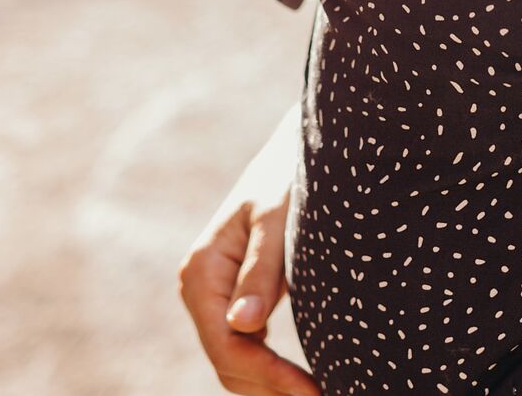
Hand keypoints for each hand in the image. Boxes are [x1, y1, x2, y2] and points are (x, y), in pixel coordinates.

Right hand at [177, 107, 319, 395]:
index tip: (313, 392)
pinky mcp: (237, 297)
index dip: (269, 377)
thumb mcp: (280, 217)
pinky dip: (271, 369)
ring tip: (319, 392)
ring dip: (270, 385)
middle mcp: (201, 288)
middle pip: (229, 363)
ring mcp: (217, 295)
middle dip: (271, 388)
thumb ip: (263, 268)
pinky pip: (248, 347)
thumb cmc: (290, 176)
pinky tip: (306, 377)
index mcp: (202, 272)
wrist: (299, 149)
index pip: (229, 347)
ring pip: (237, 361)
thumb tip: (243, 324)